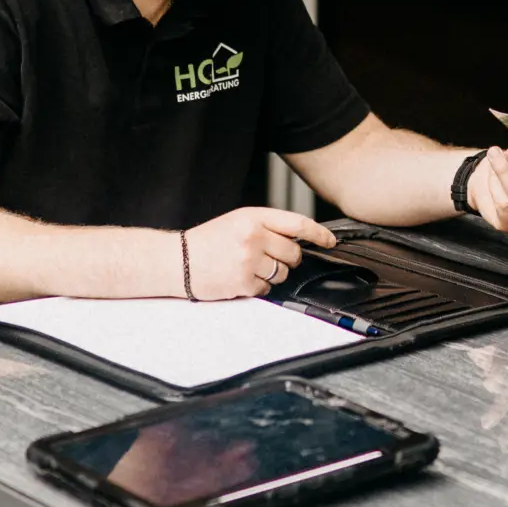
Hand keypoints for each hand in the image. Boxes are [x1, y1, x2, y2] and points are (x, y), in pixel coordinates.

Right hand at [181, 206, 335, 297]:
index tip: (329, 241)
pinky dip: (259, 287)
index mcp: (253, 217)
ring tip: (250, 267)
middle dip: (287, 258)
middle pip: (293, 252)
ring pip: (283, 272)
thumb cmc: (207, 241)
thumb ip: (267, 225)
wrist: (178, 260)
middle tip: (269, 257)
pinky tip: (242, 278)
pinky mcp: (244, 282)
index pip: (297, 224)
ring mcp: (249, 260)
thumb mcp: (237, 221)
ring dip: (273, 274)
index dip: (318, 233)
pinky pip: (268, 288)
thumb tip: (298, 238)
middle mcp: (253, 236)